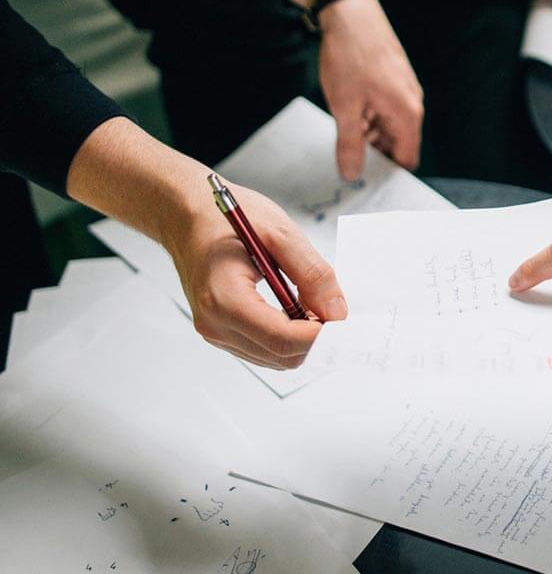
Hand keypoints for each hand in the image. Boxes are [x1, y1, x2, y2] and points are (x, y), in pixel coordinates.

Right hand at [164, 184, 348, 368]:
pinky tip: (294, 309)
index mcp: (224, 299)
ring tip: (311, 303)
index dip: (320, 334)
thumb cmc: (224, 218)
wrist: (184, 216)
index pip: (282, 339)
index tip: (344, 320)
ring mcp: (214, 332)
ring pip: (275, 358)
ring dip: (301, 339)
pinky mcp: (220, 332)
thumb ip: (312, 274)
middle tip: (333, 309)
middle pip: (281, 355)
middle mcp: (215, 324)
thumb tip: (337, 312)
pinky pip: (263, 349)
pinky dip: (286, 337)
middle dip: (314, 338)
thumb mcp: (279, 234)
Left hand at [286, 0, 423, 179]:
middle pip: (399, 143)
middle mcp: (412, 103)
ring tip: (345, 132)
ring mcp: (405, 89)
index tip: (368, 183)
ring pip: (391, 126)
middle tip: (349, 161)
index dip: (389, 174)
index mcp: (407, 114)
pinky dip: (371, 116)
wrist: (351, 13)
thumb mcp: (345, 107)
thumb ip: (350, 145)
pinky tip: (350, 111)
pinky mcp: (395, 79)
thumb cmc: (351, 57)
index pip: (407, 159)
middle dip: (376, 154)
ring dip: (371, 134)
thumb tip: (351, 174)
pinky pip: (387, 109)